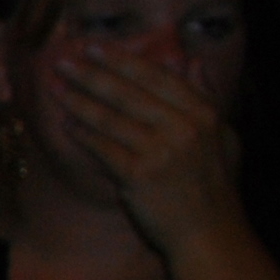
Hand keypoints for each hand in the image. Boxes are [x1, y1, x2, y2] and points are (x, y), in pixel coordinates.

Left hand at [55, 45, 242, 255]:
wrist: (209, 233)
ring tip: (57, 89)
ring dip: (80, 102)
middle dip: (92, 75)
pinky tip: (67, 126)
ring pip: (111, 118)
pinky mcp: (139, 176)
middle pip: (129, 93)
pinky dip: (84, 136)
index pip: (157, 77)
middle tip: (63, 61)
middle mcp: (184, 128)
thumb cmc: (214, 184)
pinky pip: (103, 149)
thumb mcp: (223, 135)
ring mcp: (162, 152)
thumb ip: (206, 95)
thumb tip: (189, 59)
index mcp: (205, 114)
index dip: (123, 60)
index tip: (95, 47)